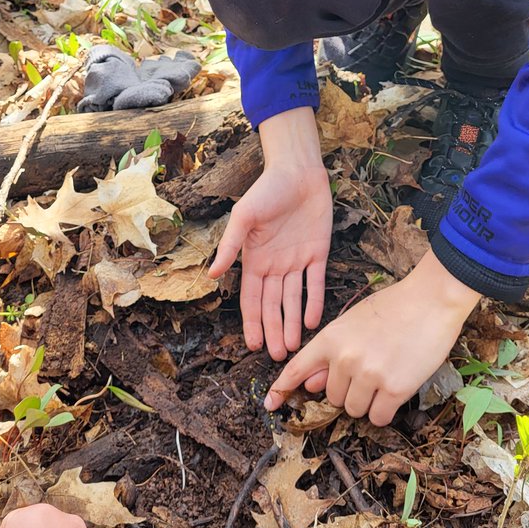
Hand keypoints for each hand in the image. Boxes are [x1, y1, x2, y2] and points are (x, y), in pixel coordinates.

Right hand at [208, 107, 331, 359]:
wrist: (298, 171)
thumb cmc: (266, 190)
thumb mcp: (243, 217)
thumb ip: (230, 246)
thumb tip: (210, 275)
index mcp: (254, 259)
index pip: (252, 298)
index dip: (252, 322)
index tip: (252, 344)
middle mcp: (275, 265)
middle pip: (274, 305)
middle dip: (274, 330)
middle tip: (276, 356)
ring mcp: (297, 260)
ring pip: (294, 299)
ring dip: (293, 322)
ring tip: (293, 347)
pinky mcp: (318, 253)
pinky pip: (316, 283)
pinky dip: (314, 302)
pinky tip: (313, 321)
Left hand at [265, 251, 479, 425]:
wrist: (431, 300)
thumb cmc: (393, 307)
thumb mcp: (353, 322)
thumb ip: (331, 353)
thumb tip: (311, 384)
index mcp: (330, 337)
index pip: (297, 368)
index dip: (281, 388)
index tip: (270, 403)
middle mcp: (344, 358)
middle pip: (332, 396)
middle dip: (347, 390)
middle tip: (369, 369)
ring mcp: (368, 375)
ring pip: (354, 410)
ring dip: (366, 401)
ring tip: (384, 375)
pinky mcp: (394, 390)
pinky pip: (377, 418)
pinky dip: (384, 410)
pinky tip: (395, 388)